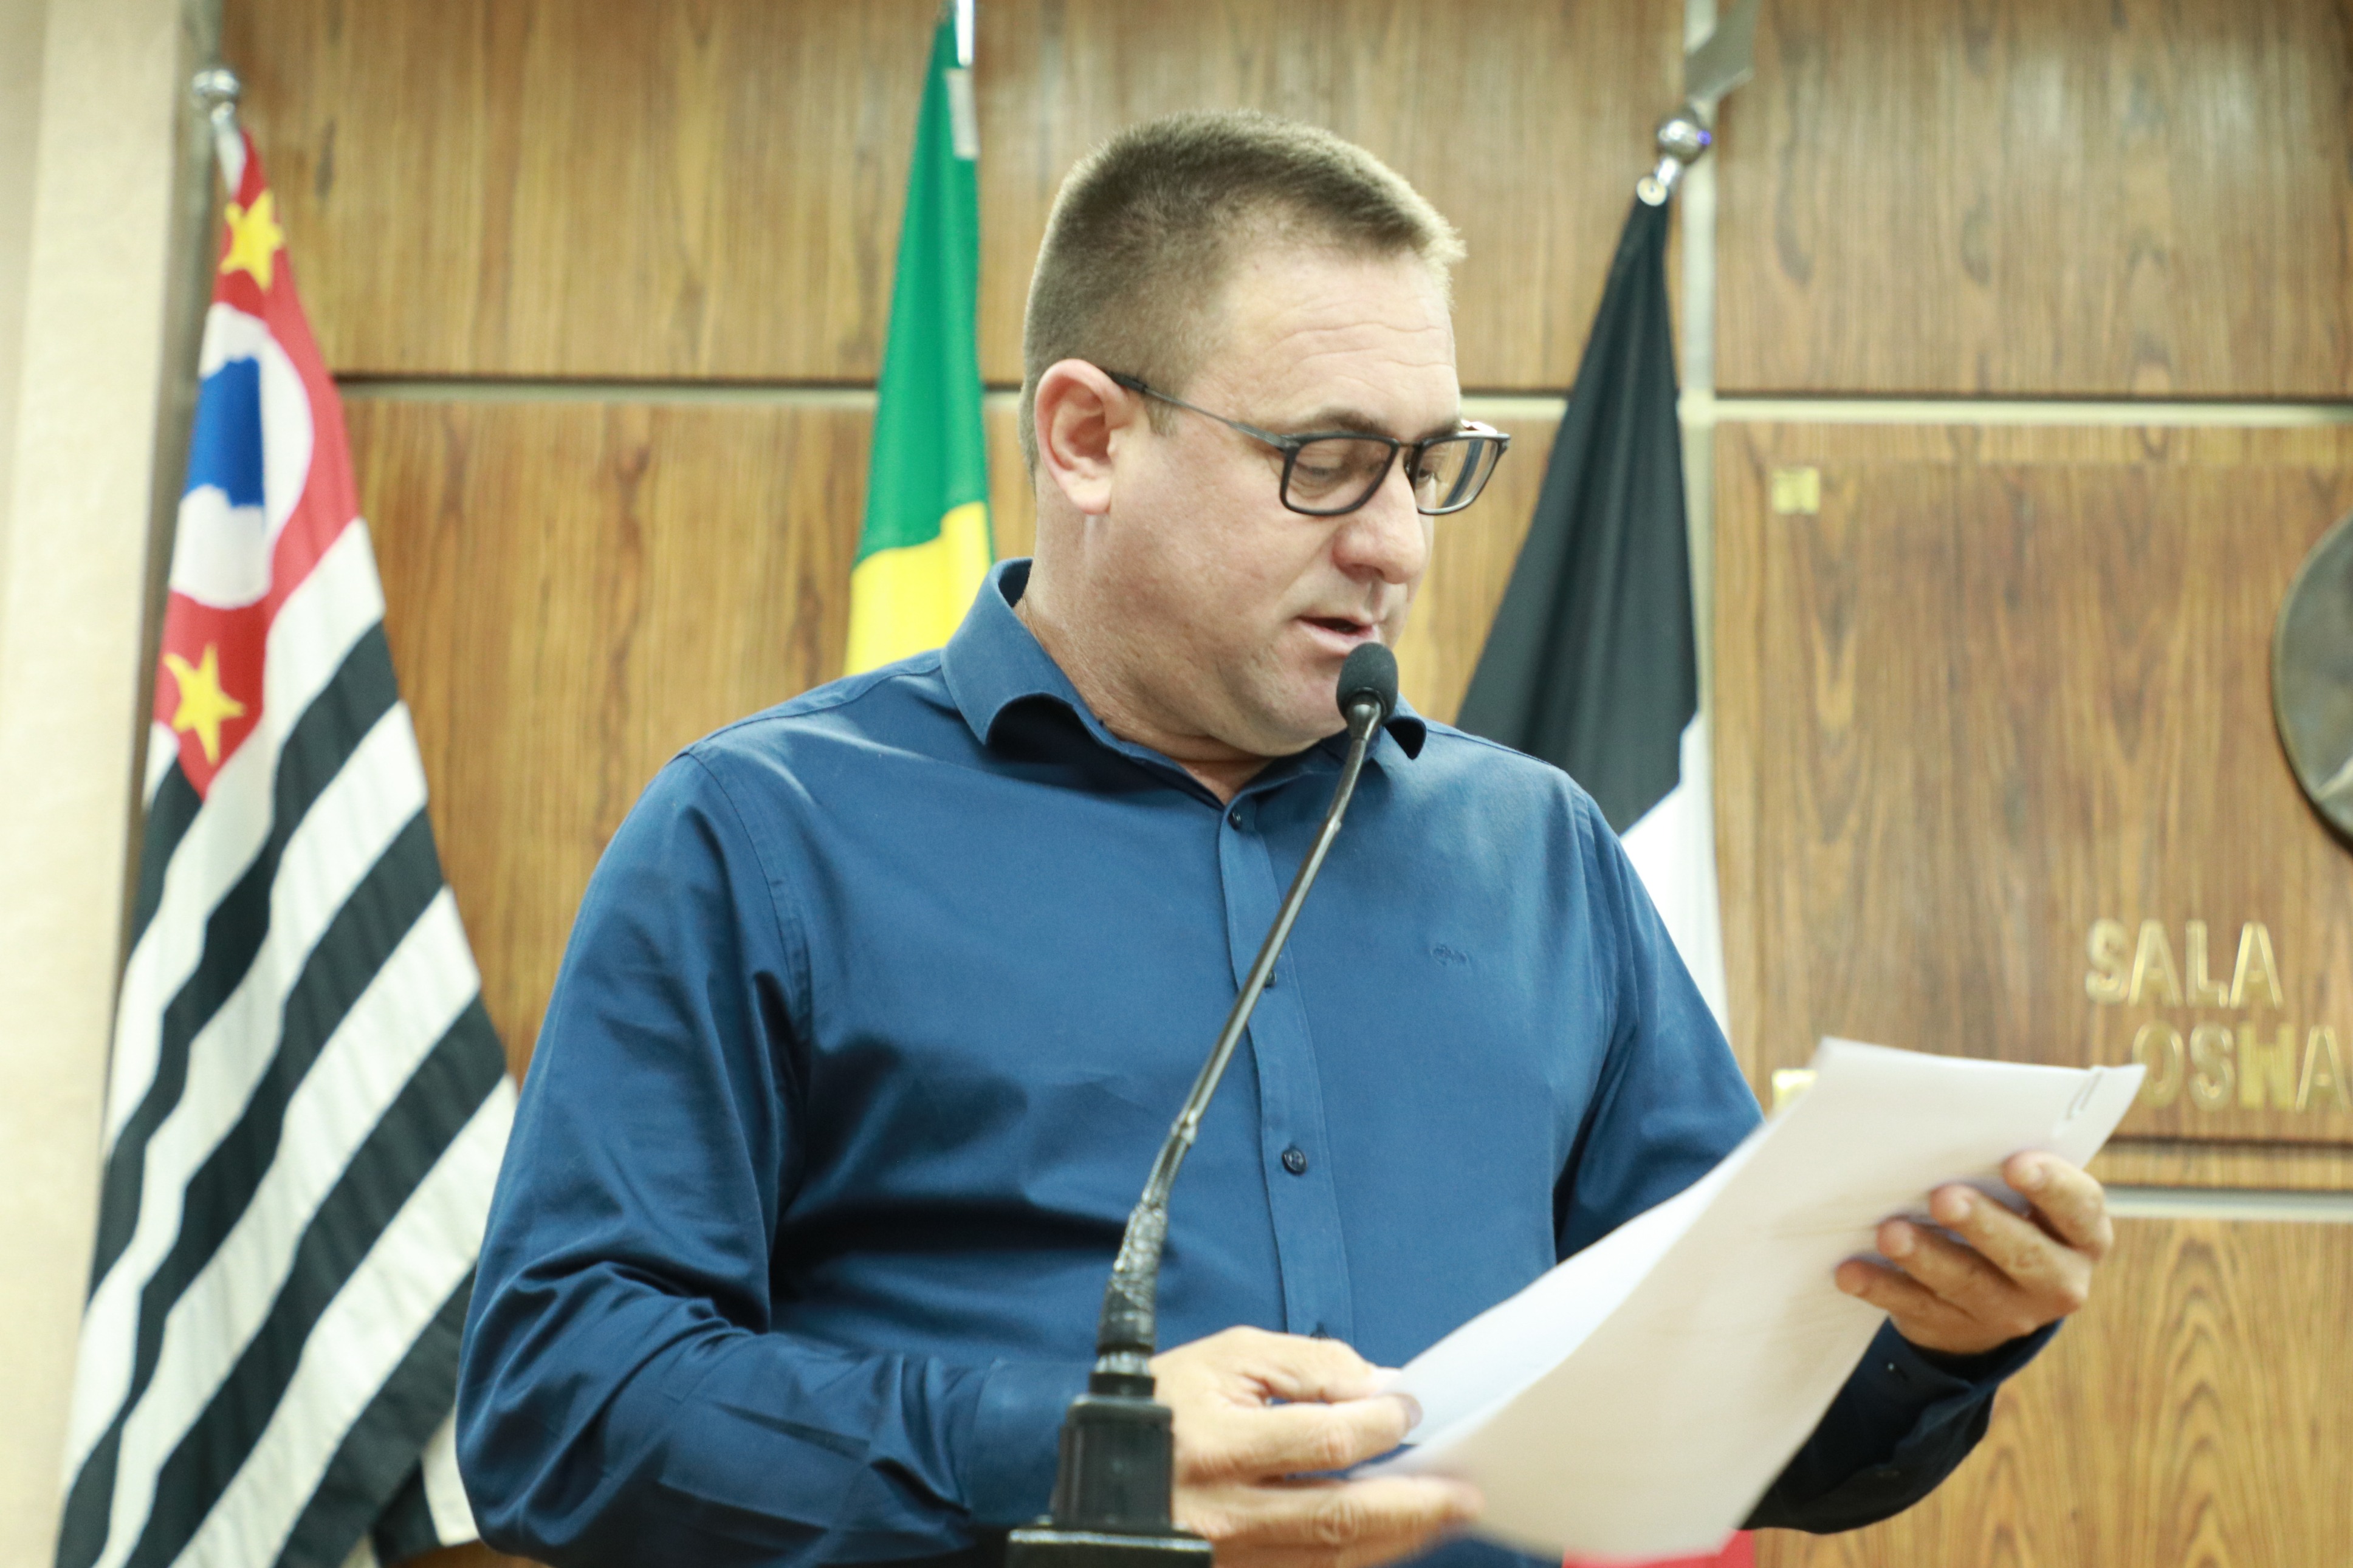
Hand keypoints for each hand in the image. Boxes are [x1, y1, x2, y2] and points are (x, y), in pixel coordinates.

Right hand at [1150, 1326, 1481, 1567]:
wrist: (1095, 1469)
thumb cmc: (1164, 1405)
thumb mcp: (1227, 1357)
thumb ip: (1308, 1366)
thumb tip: (1379, 1386)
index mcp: (1220, 1445)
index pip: (1326, 1443)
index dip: (1380, 1426)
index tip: (1410, 1409)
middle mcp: (1226, 1513)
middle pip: (1341, 1517)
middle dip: (1415, 1506)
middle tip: (1465, 1494)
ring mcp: (1230, 1557)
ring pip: (1334, 1557)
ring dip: (1399, 1539)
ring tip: (1444, 1516)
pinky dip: (1359, 1558)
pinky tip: (1391, 1539)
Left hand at [1835, 1152, 2111, 1357]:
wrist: (1993, 1296)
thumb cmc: (2004, 1212)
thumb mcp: (2019, 1194)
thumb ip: (1998, 1163)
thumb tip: (1944, 1123)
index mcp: (2082, 1235)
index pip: (2079, 1208)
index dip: (2052, 1186)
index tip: (2015, 1162)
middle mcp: (2058, 1280)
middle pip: (2025, 1253)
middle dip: (1982, 1224)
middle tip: (1944, 1198)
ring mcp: (2009, 1312)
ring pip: (1967, 1284)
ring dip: (1926, 1257)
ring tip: (1890, 1234)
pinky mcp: (1957, 1328)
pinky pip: (1916, 1308)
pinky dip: (1881, 1288)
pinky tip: (1851, 1272)